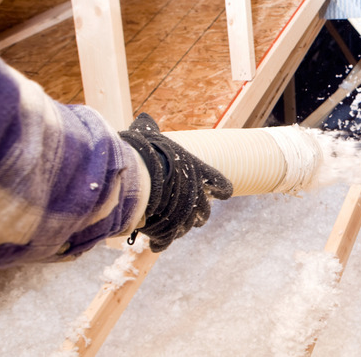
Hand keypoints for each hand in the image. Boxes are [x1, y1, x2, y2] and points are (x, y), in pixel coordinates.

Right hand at [119, 113, 232, 251]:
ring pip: (188, 226)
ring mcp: (185, 214)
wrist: (139, 175)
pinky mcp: (170, 229)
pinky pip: (168, 239)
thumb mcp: (146, 136)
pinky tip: (156, 242)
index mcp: (198, 171)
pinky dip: (162, 241)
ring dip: (180, 227)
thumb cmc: (144, 152)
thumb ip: (148, 130)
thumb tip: (143, 118)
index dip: (221, 189)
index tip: (220, 192)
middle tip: (187, 214)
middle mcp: (196, 194)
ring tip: (168, 226)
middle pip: (204, 210)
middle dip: (197, 213)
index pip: (221, 184)